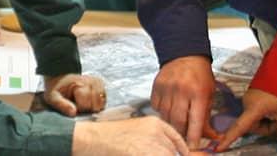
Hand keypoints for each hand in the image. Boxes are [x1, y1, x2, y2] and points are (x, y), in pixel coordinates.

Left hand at [44, 74, 106, 115]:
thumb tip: (73, 113)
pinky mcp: (102, 86)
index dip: (78, 108)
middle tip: (76, 103)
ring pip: (101, 105)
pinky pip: (103, 102)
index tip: (71, 104)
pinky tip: (88, 101)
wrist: (61, 77)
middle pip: (95, 106)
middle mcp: (93, 82)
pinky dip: (96, 105)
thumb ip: (62, 105)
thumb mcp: (53, 97)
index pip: (86, 105)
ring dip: (92, 107)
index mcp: (81, 84)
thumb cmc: (57, 89)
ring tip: (82, 101)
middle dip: (86, 108)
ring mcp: (99, 84)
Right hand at [72, 117, 188, 155]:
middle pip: (174, 153)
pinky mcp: (146, 154)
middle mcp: (158, 133)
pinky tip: (136, 155)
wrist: (93, 139)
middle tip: (149, 153)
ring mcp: (153, 146)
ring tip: (139, 153)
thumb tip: (164, 150)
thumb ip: (152, 139)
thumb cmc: (109, 137)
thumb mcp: (136, 130)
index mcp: (156, 124)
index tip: (183, 155)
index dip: (181, 150)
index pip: (178, 140)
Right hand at [150, 55, 218, 148]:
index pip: (196, 120)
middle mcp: (182, 90)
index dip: (194, 136)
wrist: (185, 54)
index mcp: (199, 93)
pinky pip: (156, 107)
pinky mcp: (157, 86)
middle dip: (180, 133)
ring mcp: (168, 88)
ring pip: (165, 115)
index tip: (192, 147)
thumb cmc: (200, 75)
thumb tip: (210, 136)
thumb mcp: (209, 93)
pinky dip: (161, 112)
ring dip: (171, 123)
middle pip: (178, 121)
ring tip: (176, 121)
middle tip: (183, 137)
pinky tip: (168, 107)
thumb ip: (207, 115)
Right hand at [215, 88, 276, 152]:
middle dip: (265, 127)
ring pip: (254, 118)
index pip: (239, 128)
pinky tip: (274, 106)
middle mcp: (247, 102)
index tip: (217, 148)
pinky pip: (255, 110)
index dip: (228, 139)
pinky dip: (264, 113)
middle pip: (252, 125)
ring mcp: (249, 97)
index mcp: (253, 108)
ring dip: (265, 120)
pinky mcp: (252, 94)